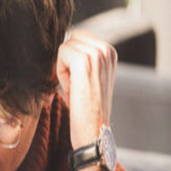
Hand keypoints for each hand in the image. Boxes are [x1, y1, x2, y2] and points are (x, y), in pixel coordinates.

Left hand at [55, 30, 116, 150]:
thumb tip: (63, 44)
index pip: (78, 38)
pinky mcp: (85, 61)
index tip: (76, 82)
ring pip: (65, 47)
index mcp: (110, 52)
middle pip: (71, 39)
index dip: (71, 60)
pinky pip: (61, 54)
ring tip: (73, 90)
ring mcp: (97, 54)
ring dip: (63, 69)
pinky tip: (71, 90)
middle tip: (73, 87)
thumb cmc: (88, 110)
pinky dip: (60, 73)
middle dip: (66, 61)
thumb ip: (82, 60)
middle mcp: (107, 50)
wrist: (94, 132)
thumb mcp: (89, 79)